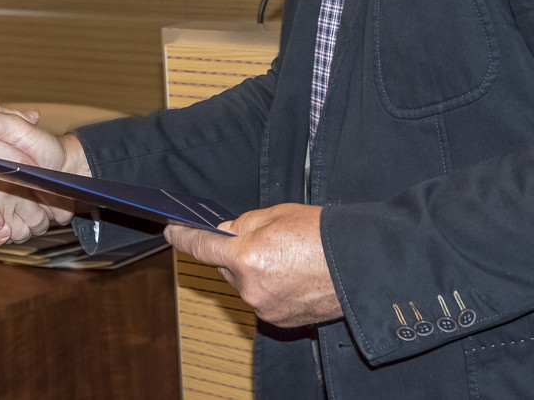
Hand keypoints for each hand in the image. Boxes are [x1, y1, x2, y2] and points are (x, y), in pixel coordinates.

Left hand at [164, 203, 340, 327]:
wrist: (360, 266)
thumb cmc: (324, 236)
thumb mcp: (278, 214)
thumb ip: (244, 224)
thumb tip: (226, 233)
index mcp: (246, 256)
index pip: (202, 247)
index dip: (183, 237)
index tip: (172, 232)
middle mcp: (251, 287)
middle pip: (226, 268)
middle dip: (236, 254)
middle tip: (264, 240)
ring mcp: (265, 308)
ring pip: (246, 284)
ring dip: (256, 271)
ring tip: (289, 258)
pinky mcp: (279, 320)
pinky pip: (263, 299)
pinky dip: (271, 287)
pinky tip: (294, 275)